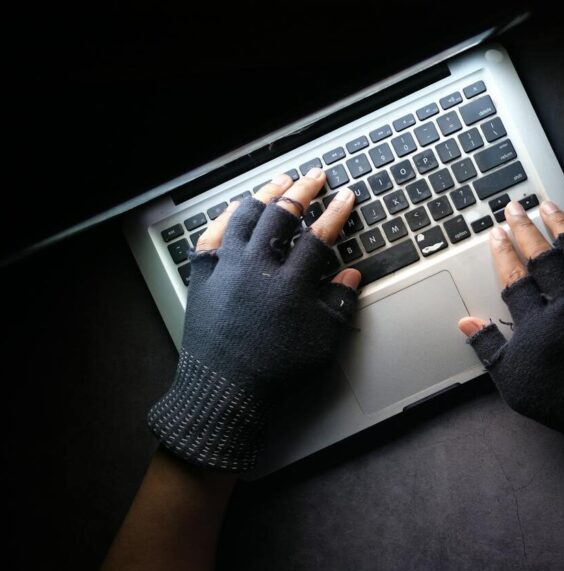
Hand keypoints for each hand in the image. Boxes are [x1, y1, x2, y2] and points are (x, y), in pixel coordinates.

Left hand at [147, 169, 361, 471]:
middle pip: (281, 215)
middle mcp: (257, 268)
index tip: (347, 197)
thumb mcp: (322, 342)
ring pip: (245, 216)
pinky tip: (237, 209)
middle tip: (315, 177)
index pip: (319, 236)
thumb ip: (339, 304)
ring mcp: (226, 268)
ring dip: (265, 195)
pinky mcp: (203, 276)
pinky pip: (213, 235)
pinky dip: (227, 217)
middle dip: (303, 191)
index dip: (336, 213)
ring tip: (279, 183)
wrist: (225, 391)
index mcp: (290, 283)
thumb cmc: (276, 371)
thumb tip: (351, 276)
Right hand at [457, 199, 563, 489]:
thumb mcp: (515, 382)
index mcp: (536, 323)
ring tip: (547, 205)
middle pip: (542, 257)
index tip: (495, 234)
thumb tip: (465, 322)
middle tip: (514, 208)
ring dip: (560, 224)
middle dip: (524, 229)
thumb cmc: (563, 400)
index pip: (514, 277)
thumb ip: (489, 349)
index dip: (503, 253)